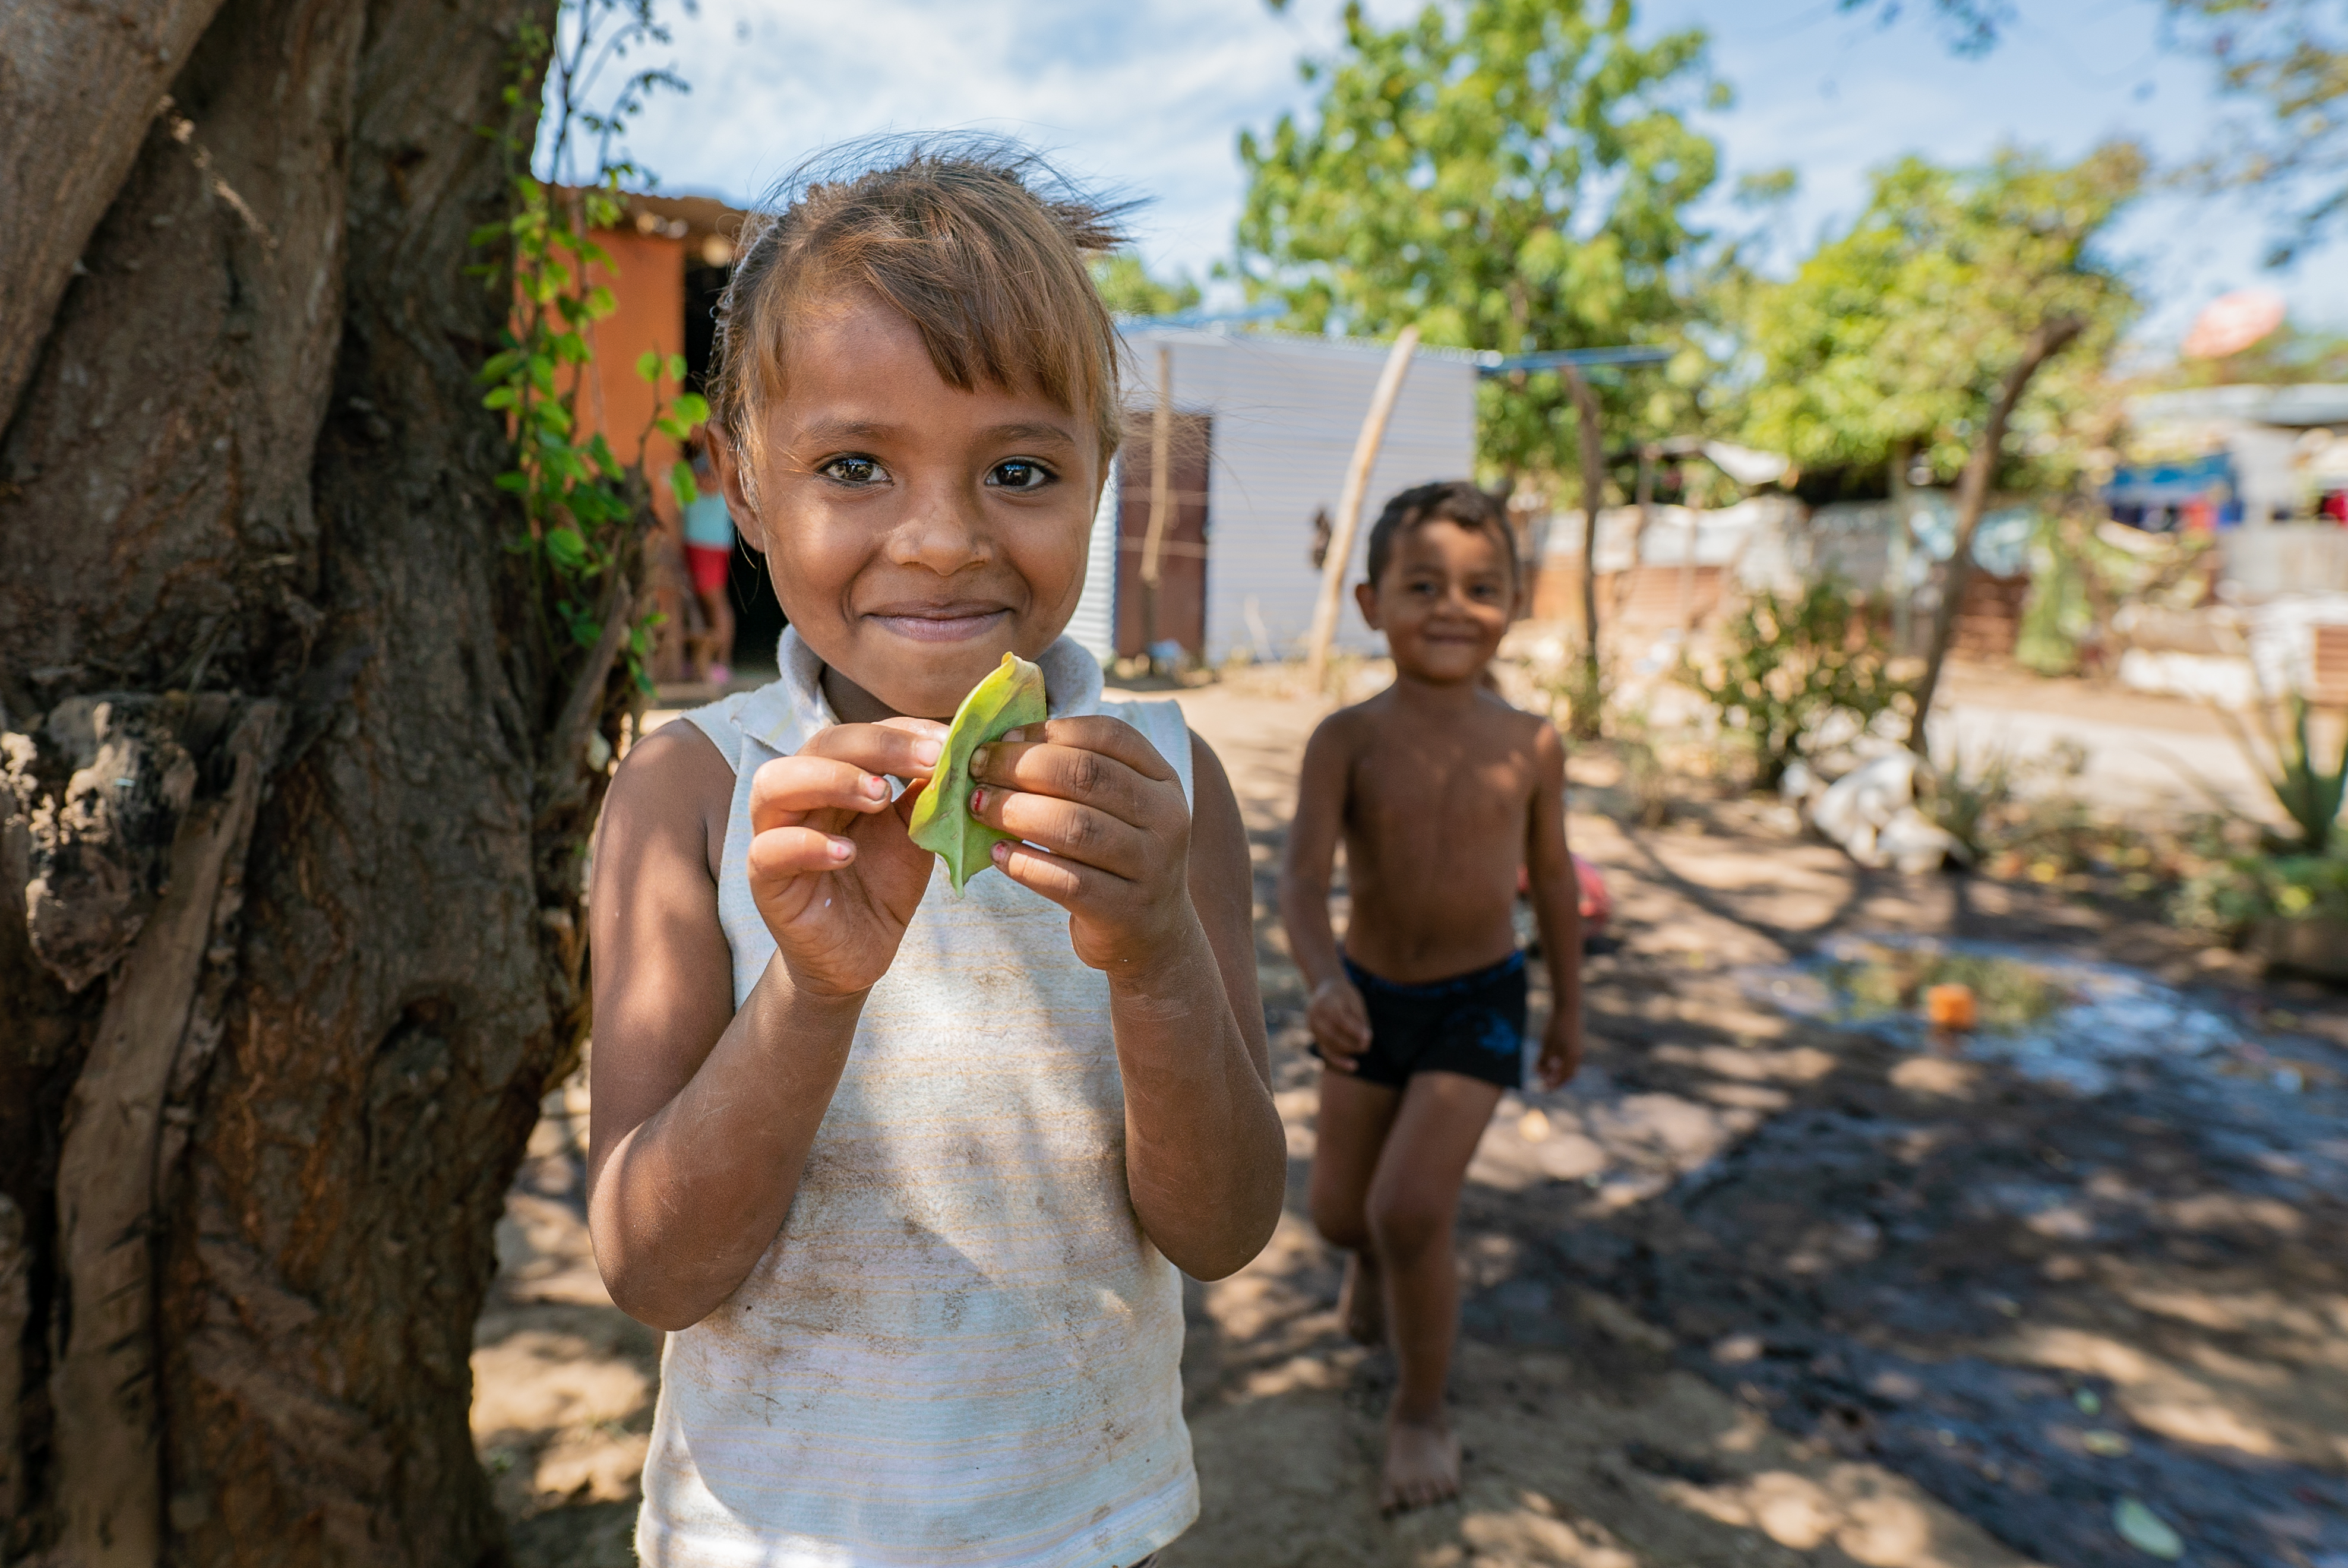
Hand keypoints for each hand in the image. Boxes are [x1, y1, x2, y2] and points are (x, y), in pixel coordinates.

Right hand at [747, 718, 946, 997]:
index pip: (859, 733)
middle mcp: (798, 796)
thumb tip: (958, 750)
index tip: (949, 742)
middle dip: (877, 746)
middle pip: (819, 745)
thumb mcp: (913, 834)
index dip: (903, 732)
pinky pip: (768, 850)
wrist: (861, 952)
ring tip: (880, 797)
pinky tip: (845, 853)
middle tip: (928, 760)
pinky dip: (806, 845)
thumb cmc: (883, 885)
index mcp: (834, 776)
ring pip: (775, 784)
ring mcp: (774, 834)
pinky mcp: (765, 879)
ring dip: (831, 779)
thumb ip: (925, 795)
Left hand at [965, 717, 1196, 974]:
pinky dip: (1025, 864)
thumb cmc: (1116, 855)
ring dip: (1016, 812)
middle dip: (1021, 766)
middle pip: (1087, 775)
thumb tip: (1000, 741)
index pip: (1108, 735)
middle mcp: (1166, 818)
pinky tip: (996, 854)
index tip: (1001, 737)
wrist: (1152, 933)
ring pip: (1075, 827)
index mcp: (1162, 780)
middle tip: (977, 769)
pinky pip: (1067, 881)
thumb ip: (1077, 771)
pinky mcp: (1125, 911)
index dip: (1049, 731)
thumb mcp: (1118, 807)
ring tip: (977, 807)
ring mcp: (1151, 867)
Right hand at [1305, 976, 1371, 1069]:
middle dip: (1350, 1045)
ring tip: (1360, 1055)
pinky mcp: (1312, 1033)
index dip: (1355, 1031)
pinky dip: (1338, 1059)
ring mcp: (1310, 1024)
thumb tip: (1366, 1042)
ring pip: (1327, 1045)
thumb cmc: (1345, 994)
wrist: (1326, 986)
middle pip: (1331, 1035)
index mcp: (1326, 1001)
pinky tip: (1352, 1065)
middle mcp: (1314, 1013)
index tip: (1369, 1037)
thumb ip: (1359, 1021)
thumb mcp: (1355, 1002)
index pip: (1341, 1020)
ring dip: (1345, 1053)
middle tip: (1367, 1047)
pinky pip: (1324, 1050)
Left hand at [1533, 1009, 1582, 1090]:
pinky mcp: (1575, 1044)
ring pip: (1568, 1067)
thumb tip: (1540, 1074)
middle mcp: (1577, 1055)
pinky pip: (1569, 1059)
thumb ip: (1543, 1060)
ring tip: (1544, 1072)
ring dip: (1557, 1072)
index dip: (1553, 1085)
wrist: (1567, 1008)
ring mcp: (1578, 1050)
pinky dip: (1560, 1063)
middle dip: (1556, 1081)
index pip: (1563, 1077)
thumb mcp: (1546, 1044)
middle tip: (1544, 1084)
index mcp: (1571, 1057)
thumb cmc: (1555, 1026)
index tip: (1543, 1089)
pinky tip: (1550, 1061)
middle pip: (1568, 1075)